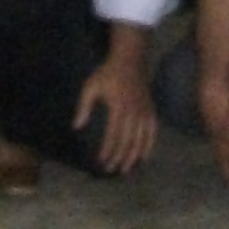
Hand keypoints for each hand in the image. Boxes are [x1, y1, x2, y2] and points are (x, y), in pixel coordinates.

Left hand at [73, 49, 155, 174]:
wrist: (130, 58)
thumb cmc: (107, 72)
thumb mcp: (91, 86)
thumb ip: (84, 107)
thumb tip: (77, 127)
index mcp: (118, 107)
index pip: (113, 135)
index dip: (108, 151)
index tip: (101, 162)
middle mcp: (134, 112)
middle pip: (128, 141)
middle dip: (119, 158)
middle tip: (111, 170)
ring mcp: (144, 111)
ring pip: (141, 139)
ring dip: (133, 156)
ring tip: (126, 169)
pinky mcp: (151, 110)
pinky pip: (152, 132)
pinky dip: (149, 146)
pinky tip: (144, 157)